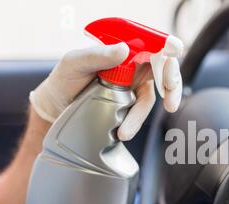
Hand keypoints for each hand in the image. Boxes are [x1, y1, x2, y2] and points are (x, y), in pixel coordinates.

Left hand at [30, 42, 182, 140]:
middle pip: (165, 70)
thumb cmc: (64, 80)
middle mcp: (133, 66)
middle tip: (170, 103)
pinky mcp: (130, 106)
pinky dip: (134, 123)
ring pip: (152, 97)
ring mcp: (133, 87)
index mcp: (124, 50)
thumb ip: (98, 55)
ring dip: (142, 116)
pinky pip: (139, 113)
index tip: (171, 69)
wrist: (56, 109)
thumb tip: (124, 50)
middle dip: (172, 87)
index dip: (169, 55)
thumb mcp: (75, 62)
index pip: (155, 46)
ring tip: (125, 131)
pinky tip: (122, 131)